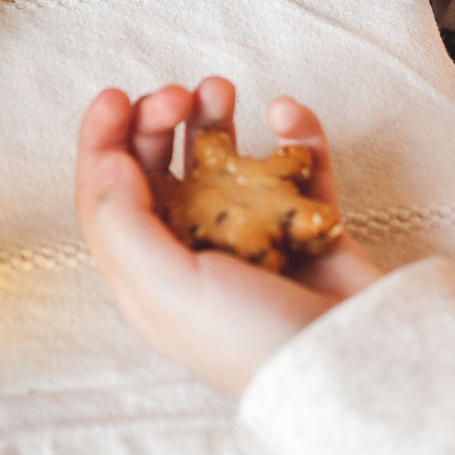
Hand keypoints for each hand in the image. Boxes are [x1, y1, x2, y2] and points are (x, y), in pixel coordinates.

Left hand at [73, 78, 380, 395]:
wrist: (352, 365)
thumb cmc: (248, 339)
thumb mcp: (164, 288)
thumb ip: (124, 224)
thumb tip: (106, 161)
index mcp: (149, 272)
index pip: (108, 198)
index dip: (102, 142)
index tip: (113, 96)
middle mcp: (193, 251)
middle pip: (161, 171)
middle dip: (161, 123)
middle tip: (179, 95)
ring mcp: (253, 235)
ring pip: (223, 160)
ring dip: (216, 119)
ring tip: (221, 89)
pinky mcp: (307, 224)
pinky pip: (297, 165)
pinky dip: (294, 135)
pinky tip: (287, 115)